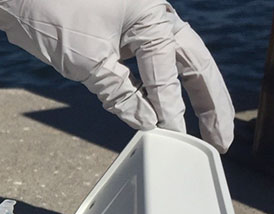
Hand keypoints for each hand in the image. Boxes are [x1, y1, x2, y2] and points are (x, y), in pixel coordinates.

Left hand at [0, 0, 233, 151]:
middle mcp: (151, 21)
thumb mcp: (89, 61)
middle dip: (208, 104)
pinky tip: (157, 119)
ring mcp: (135, 31)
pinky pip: (142, 73)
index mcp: (152, 18)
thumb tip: (148, 123)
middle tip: (219, 141)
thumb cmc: (54, 13)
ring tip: (202, 135)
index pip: (170, 74)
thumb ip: (120, 93)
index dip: (172, 110)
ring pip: (171, 70)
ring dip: (184, 101)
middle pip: (192, 66)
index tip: (174, 139)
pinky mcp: (115, 43)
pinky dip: (151, 96)